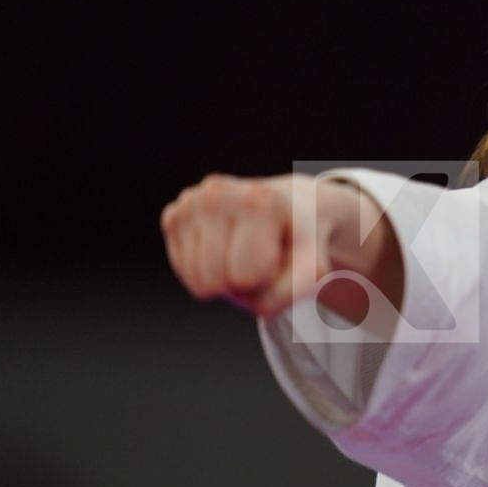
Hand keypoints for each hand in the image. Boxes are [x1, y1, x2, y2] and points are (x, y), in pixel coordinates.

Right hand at [160, 172, 398, 320]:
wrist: (290, 209)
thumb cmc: (300, 242)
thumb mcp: (314, 270)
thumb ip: (290, 293)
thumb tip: (244, 293)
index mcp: (258, 201)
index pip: (245, 278)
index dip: (266, 278)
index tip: (278, 253)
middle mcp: (217, 193)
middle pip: (212, 282)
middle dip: (239, 283)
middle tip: (260, 257)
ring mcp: (191, 202)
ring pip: (195, 280)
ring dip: (223, 278)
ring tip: (244, 251)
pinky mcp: (174, 214)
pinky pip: (183, 270)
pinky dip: (205, 269)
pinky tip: (226, 246)